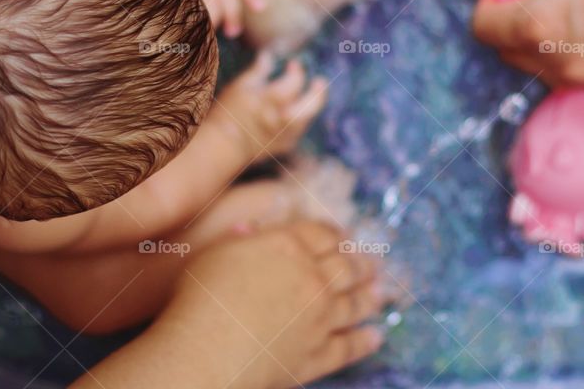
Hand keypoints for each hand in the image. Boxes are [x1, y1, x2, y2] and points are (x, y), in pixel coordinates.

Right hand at [163, 222, 386, 388]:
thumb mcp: (217, 252)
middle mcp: (312, 279)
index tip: (344, 235)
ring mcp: (319, 318)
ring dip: (370, 297)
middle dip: (361, 262)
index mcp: (289, 247)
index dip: (335, 234)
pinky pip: (348, 346)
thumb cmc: (202, 297)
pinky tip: (376, 336)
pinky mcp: (318, 354)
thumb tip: (252, 228)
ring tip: (381, 292)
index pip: (322, 234)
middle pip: (345, 266)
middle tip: (373, 262)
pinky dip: (364, 341)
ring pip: (353, 303)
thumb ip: (241, 239)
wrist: (209, 350)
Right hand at [212, 53, 327, 161]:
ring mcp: (286, 134)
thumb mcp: (240, 87)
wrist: (223, 146)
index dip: (297, 71)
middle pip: (312, 104)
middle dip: (319, 92)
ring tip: (310, 96)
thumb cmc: (228, 112)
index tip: (293, 64)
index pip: (295, 81)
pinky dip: (301, 120)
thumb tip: (268, 55)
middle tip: (320, 81)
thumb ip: (258, 71)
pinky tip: (296, 114)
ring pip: (307, 118)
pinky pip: (299, 131)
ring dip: (311, 105)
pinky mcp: (283, 146)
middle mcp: (283, 117)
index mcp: (272, 99)